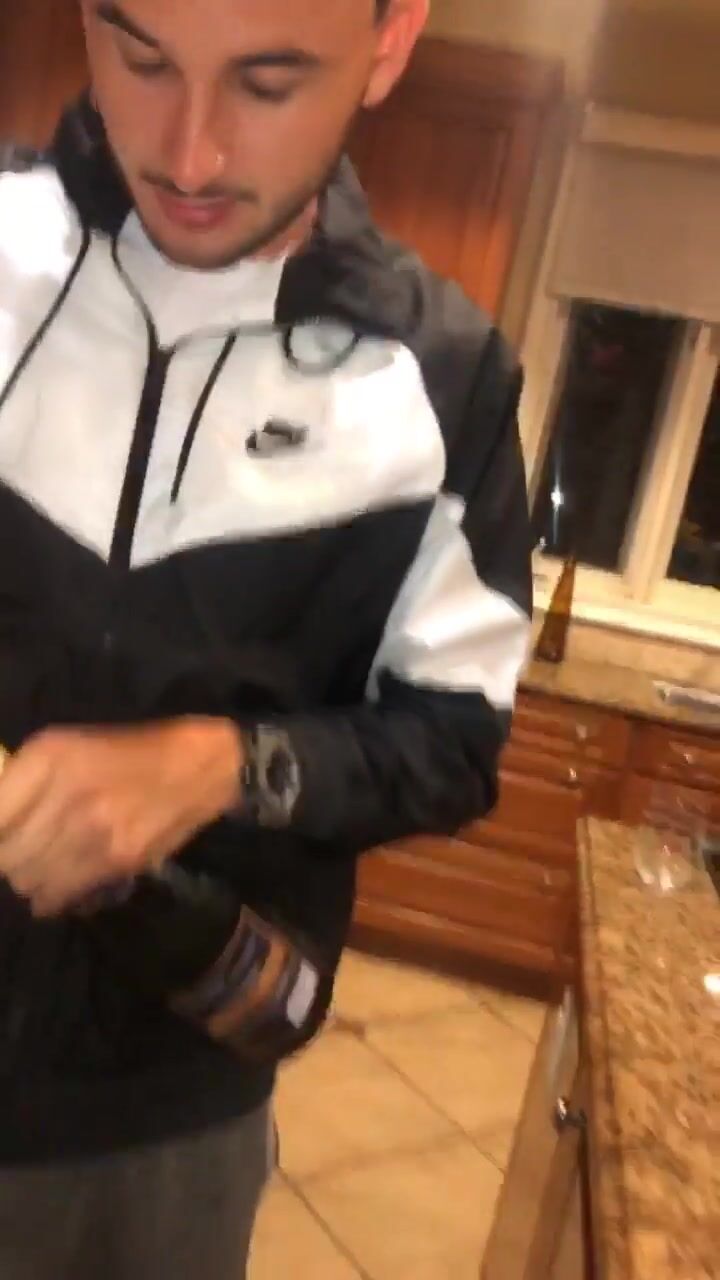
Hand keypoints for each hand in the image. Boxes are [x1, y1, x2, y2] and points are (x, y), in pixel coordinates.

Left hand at [0, 718, 242, 918]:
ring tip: (45, 864)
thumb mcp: (67, 746)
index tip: (6, 837)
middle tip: (24, 850)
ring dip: (29, 875)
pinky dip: (50, 895)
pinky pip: (57, 894)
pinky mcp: (115, 860)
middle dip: (9, 855)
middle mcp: (66, 790)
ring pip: (25, 877)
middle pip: (5, 852)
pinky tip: (60, 882)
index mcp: (49, 755)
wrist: (196, 767)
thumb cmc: (125, 753)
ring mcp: (91, 829)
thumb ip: (23, 781)